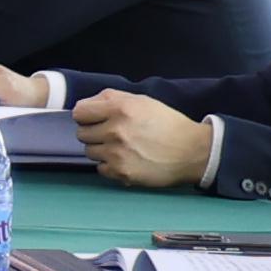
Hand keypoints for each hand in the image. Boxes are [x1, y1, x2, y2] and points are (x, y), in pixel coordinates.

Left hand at [72, 92, 216, 189]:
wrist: (192, 152)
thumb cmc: (167, 123)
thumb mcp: (142, 101)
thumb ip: (112, 98)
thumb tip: (86, 105)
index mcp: (120, 109)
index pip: (79, 112)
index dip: (86, 115)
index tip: (94, 119)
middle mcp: (115, 130)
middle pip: (82, 133)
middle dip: (94, 132)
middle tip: (112, 134)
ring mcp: (116, 153)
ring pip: (89, 152)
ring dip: (101, 149)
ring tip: (121, 147)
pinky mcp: (121, 172)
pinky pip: (101, 168)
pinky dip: (110, 165)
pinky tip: (126, 160)